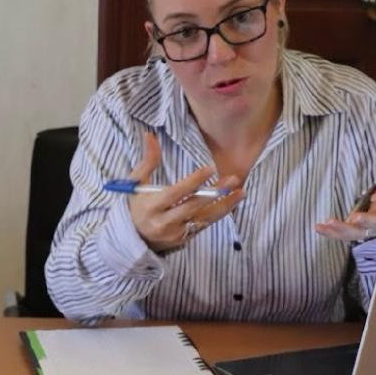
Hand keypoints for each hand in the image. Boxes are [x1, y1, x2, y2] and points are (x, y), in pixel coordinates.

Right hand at [127, 130, 244, 251]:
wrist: (134, 238)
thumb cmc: (137, 205)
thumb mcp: (136, 183)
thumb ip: (147, 160)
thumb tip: (150, 135)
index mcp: (151, 206)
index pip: (175, 193)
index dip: (193, 182)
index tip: (209, 169)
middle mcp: (164, 222)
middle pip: (193, 205)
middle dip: (214, 192)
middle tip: (233, 179)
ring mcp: (175, 232)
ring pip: (204, 218)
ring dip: (224, 205)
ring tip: (240, 192)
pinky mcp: (184, 239)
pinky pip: (204, 225)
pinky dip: (218, 213)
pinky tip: (231, 202)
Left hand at [315, 132, 375, 241]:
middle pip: (373, 224)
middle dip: (365, 221)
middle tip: (356, 218)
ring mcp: (365, 229)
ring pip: (354, 233)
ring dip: (341, 229)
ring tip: (328, 222)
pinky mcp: (352, 233)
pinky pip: (341, 236)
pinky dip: (330, 234)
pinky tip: (318, 227)